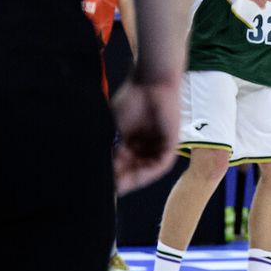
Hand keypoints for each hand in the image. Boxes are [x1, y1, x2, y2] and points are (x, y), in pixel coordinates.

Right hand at [112, 75, 180, 191]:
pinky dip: (147, 173)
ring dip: (133, 178)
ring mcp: (159, 146)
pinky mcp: (171, 145)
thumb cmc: (132, 100)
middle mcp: (146, 146)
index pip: (123, 164)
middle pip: (134, 169)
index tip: (99, 182)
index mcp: (133, 142)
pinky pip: (160, 166)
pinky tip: (135, 177)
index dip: (112, 173)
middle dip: (122, 179)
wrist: (151, 83)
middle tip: (108, 187)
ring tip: (119, 184)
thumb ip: (113, 149)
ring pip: (146, 170)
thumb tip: (102, 170)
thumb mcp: (117, 129)